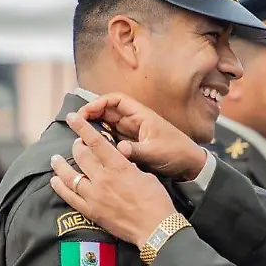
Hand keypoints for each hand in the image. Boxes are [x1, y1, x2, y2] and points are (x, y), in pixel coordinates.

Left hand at [50, 112, 179, 247]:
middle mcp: (103, 179)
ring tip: (55, 159)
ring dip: (61, 166)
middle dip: (76, 146)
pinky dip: (60, 187)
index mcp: (118, 166)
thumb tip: (119, 161)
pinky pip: (70, 197)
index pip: (96, 142)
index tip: (72, 117)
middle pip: (81, 156)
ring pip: (70, 176)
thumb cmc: (156, 201)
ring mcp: (95, 196)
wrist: (155, 228)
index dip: (82, 127)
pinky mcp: (91, 211)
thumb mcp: (145, 175)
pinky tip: (55, 181)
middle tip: (76, 144)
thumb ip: (128, 166)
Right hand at [74, 93, 208, 180]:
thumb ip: (135, 150)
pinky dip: (102, 138)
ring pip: (109, 123)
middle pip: (109, 110)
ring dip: (95, 125)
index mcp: (142, 116)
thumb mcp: (156, 152)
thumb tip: (117, 149)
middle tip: (76, 122)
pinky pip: (113, 136)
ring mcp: (133, 131)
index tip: (86, 111)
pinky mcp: (132, 143)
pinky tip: (92, 146)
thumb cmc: (177, 153)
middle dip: (92, 113)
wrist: (190, 165)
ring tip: (79, 133)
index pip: (116, 100)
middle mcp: (135, 120)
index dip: (99, 102)